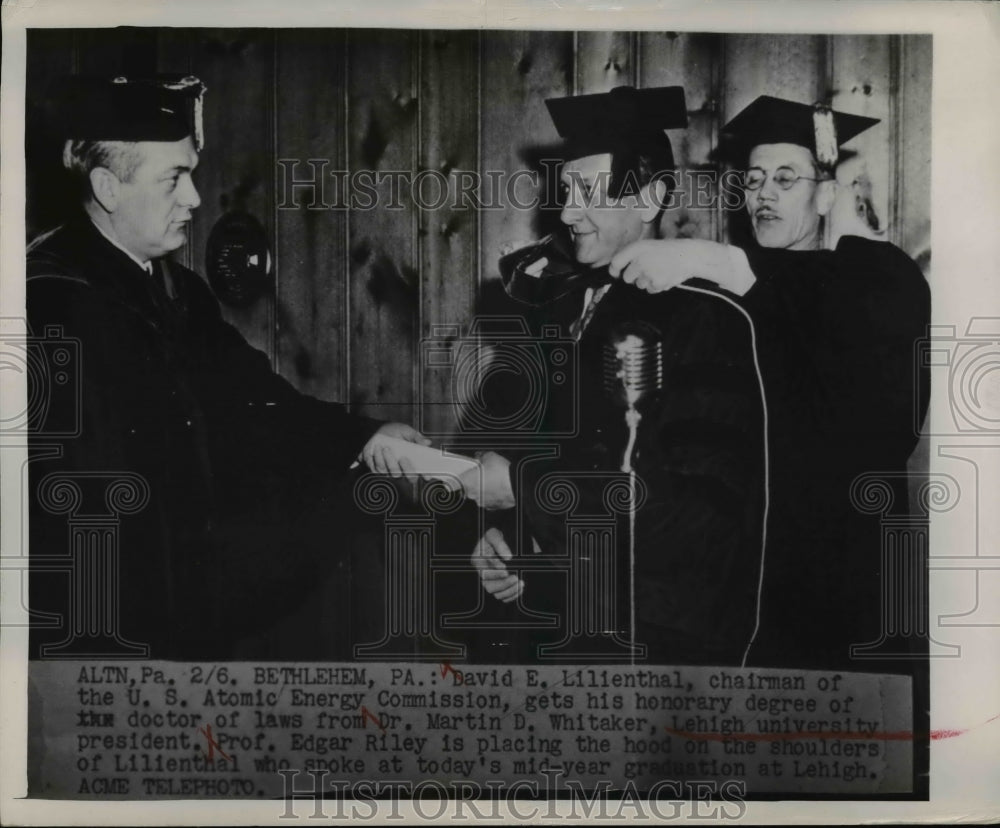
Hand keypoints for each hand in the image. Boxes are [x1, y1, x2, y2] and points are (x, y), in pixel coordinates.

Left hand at [360, 422, 429, 477]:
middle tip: (403, 458)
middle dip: (407, 469)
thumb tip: (426, 443)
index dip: (426, 475)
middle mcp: (403, 470)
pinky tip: (377, 448)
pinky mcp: (377, 470)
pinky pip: (378, 469)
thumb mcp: (406, 431)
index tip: (427, 475)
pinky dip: (378, 458)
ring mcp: (390, 472)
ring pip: (393, 473)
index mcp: (413, 462)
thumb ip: (416, 437)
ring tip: (385, 448)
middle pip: (409, 478)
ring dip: (389, 460)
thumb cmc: (394, 433)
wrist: (377, 432)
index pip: (424, 472)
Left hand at [457, 451, 514, 509]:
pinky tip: (498, 488)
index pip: (457, 479)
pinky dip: (492, 495)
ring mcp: (482, 502)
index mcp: (467, 481)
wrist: (516, 485)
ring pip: (478, 494)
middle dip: (474, 480)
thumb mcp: (489, 456)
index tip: (465, 471)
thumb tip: (480, 456)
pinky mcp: (492, 507)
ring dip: (483, 488)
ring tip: (493, 480)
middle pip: (468, 487)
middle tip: (483, 473)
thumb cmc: (501, 472)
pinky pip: (488, 500)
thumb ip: (480, 457)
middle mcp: (472, 494)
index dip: (462, 474)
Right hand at [472, 528, 522, 602]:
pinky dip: (512, 595)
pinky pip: (503, 596)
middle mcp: (482, 573)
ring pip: (496, 593)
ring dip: (509, 591)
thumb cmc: (493, 537)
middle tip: (516, 578)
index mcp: (477, 561)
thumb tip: (507, 558)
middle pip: (489, 586)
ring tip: (520, 583)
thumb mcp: (493, 535)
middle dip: (503, 584)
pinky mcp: (497, 585)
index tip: (506, 571)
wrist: (497, 541)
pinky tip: (520, 588)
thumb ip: (500, 544)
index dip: (495, 573)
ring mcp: (489, 581)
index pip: (484, 572)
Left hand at [609, 239, 755, 295]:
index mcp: (637, 248)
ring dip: (647, 281)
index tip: (616, 274)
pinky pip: (650, 290)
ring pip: (639, 285)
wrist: (689, 255)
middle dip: (635, 277)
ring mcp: (648, 273)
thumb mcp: (648, 246)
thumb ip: (632, 256)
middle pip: (627, 278)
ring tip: (659, 271)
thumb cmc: (669, 251)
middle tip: (648, 269)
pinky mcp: (656, 283)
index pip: (616, 262)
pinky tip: (664, 276)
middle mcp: (640, 260)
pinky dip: (656, 286)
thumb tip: (617, 271)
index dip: (614, 270)